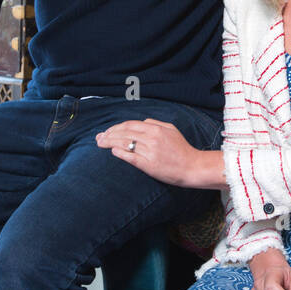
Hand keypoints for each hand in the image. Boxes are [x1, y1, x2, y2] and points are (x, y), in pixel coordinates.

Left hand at [96, 118, 220, 187]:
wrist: (192, 167)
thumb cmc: (182, 149)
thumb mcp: (171, 130)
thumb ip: (156, 123)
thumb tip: (142, 122)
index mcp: (156, 129)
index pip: (130, 125)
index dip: (116, 127)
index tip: (107, 131)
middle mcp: (152, 138)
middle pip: (124, 133)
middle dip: (108, 134)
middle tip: (98, 138)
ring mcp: (150, 152)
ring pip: (125, 144)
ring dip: (110, 143)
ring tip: (101, 144)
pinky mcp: (149, 165)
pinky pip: (131, 157)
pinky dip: (120, 153)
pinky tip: (113, 151)